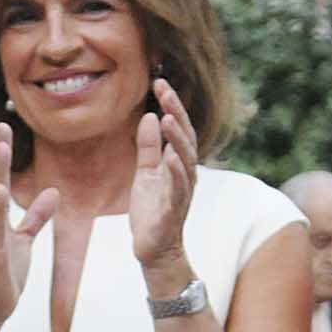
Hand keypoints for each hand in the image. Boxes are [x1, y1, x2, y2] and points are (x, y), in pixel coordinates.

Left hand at [128, 79, 197, 277]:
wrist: (154, 249)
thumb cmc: (152, 211)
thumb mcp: (145, 173)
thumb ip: (148, 147)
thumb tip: (148, 117)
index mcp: (179, 163)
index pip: (178, 129)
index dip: (171, 105)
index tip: (159, 82)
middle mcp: (186, 174)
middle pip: (185, 138)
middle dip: (176, 113)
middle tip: (164, 90)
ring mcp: (183, 192)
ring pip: (185, 161)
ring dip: (177, 139)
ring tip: (167, 118)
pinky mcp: (175, 211)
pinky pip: (179, 189)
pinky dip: (176, 172)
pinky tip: (170, 156)